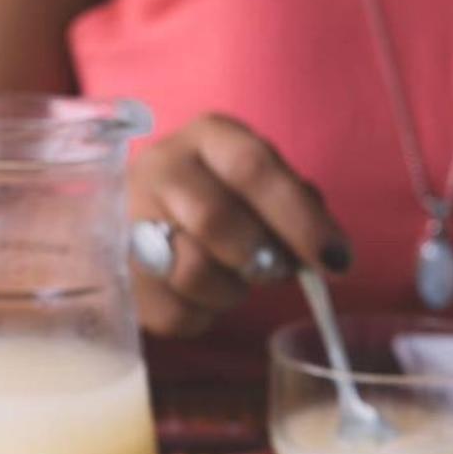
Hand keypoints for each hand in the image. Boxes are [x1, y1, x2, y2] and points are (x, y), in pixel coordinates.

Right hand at [128, 114, 350, 337]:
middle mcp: (161, 167)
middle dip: (258, 259)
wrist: (139, 221)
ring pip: (193, 272)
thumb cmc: (223, 200)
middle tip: (273, 271)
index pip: (253, 169)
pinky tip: (202, 297)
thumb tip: (330, 253)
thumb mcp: (262, 188)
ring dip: (231, 291)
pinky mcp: (116, 273)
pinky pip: (175, 312)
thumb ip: (298, 208)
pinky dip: (204, 316)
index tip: (336, 260)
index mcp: (210, 137)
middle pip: (215, 221)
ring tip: (233, 279)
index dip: (299, 218)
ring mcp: (128, 218)